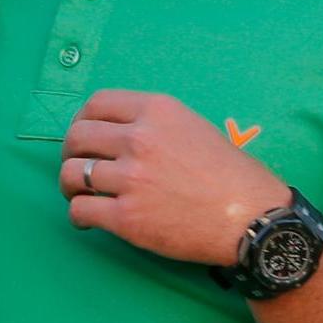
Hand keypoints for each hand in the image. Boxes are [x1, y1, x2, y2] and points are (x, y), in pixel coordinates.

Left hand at [60, 90, 289, 266]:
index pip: (97, 103)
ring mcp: (130, 178)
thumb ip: (156, 125)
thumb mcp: (195, 127)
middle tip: (77, 166)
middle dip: (70, 152)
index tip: (84, 135)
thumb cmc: (231, 175)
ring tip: (80, 194)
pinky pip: (80, 209)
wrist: (252, 217)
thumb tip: (121, 134)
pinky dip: (78, 215)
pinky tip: (87, 218)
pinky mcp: (126, 217)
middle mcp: (139, 139)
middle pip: (78, 136)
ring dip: (70, 185)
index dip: (83, 119)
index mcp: (157, 111)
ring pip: (72, 174)